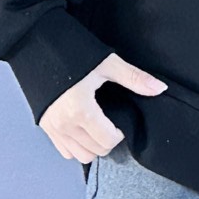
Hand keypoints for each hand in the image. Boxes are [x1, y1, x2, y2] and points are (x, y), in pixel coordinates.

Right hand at [37, 52, 167, 161]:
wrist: (38, 43)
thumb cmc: (73, 51)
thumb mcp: (107, 63)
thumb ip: (134, 78)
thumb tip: (160, 88)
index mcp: (81, 110)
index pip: (107, 141)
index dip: (120, 133)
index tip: (120, 118)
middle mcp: (64, 124)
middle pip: (94, 151)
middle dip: (107, 140)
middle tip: (111, 121)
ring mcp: (52, 127)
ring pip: (79, 155)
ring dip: (92, 145)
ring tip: (98, 124)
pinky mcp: (44, 126)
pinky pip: (64, 150)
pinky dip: (76, 145)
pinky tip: (83, 127)